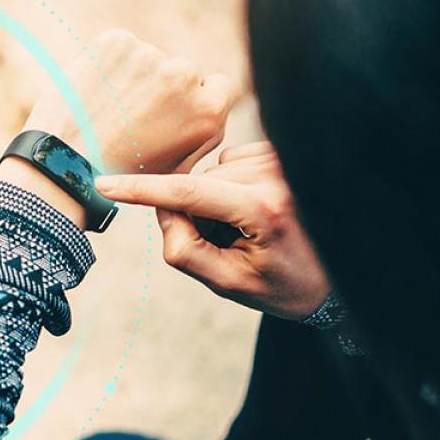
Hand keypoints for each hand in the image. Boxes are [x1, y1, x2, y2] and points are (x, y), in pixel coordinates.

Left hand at [22, 29, 235, 173]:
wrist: (65, 165)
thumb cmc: (121, 176)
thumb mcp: (176, 167)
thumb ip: (200, 133)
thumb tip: (209, 106)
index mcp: (207, 111)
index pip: (219, 86)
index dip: (195, 99)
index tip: (173, 111)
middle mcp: (184, 77)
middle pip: (183, 71)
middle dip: (164, 88)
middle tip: (133, 118)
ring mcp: (150, 56)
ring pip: (149, 60)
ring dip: (134, 77)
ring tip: (109, 111)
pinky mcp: (117, 43)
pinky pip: (121, 49)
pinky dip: (109, 66)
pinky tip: (96, 95)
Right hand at [94, 142, 331, 319]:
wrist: (334, 277)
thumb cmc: (284, 286)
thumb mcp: (229, 284)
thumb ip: (186, 251)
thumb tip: (163, 209)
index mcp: (263, 210)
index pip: (188, 193)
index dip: (141, 190)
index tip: (104, 184)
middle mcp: (274, 176)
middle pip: (197, 186)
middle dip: (197, 216)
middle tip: (230, 247)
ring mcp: (279, 159)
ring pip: (211, 174)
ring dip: (216, 203)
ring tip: (250, 232)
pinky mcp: (279, 153)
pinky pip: (228, 164)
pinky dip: (229, 188)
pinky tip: (255, 212)